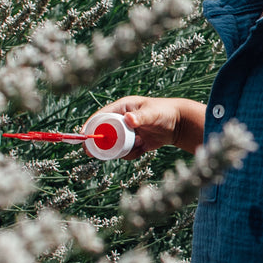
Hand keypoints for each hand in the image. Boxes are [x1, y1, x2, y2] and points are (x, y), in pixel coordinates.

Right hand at [87, 96, 203, 157]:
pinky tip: (144, 148)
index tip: (83, 135)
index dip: (90, 125)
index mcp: (121, 108)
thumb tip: (129, 119)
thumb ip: (141, 117)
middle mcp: (121, 120)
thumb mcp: (152, 113)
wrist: (178, 125)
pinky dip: (131, 154)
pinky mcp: (132, 143)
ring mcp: (126, 132)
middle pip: (103, 133)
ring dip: (120, 150)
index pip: (100, 116)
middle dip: (99, 144)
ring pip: (113, 146)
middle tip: (95, 154)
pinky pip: (124, 152)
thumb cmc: (165, 112)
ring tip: (140, 144)